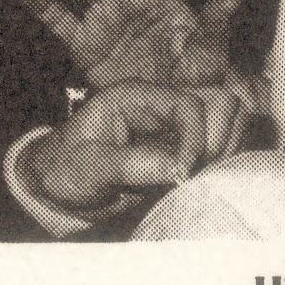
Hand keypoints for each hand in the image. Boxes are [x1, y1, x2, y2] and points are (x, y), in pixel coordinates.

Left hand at [28, 81, 242, 212]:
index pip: (188, 105)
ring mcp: (175, 128)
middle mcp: (162, 106)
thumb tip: (180, 170)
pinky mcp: (182, 150)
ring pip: (228, 125)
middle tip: (197, 174)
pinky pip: (219, 149)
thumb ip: (131, 165)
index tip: (184, 174)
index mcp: (136, 97)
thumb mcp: (89, 167)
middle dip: (218, 141)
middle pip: (221, 104)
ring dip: (223, 153)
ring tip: (199, 180)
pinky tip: (200, 185)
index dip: (195, 138)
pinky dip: (219, 166)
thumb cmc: (65, 170)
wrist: (57, 187)